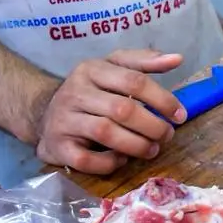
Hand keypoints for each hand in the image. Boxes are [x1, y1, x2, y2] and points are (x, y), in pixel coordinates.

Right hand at [34, 50, 186, 173]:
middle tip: (167, 135)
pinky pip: (86, 160)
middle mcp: (75, 92)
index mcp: (91, 69)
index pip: (133, 81)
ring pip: (105, 133)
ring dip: (136, 145)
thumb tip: (177, 58)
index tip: (180, 115)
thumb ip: (144, 62)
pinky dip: (109, 163)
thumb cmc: (90, 91)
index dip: (162, 99)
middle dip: (152, 126)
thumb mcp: (113, 68)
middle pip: (122, 109)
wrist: (42, 113)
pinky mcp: (57, 146)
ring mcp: (63, 120)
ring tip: (152, 149)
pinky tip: (122, 159)